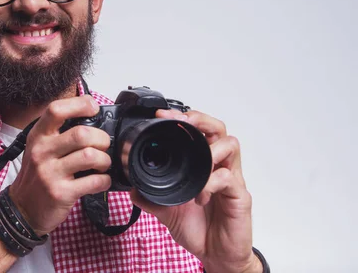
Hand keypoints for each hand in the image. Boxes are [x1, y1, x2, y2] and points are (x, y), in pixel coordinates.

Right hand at [9, 95, 111, 235]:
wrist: (22, 210)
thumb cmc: (37, 176)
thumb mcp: (39, 149)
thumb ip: (60, 134)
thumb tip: (92, 120)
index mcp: (38, 136)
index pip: (56, 110)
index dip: (80, 104)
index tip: (93, 108)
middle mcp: (42, 152)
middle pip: (82, 134)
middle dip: (102, 139)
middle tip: (104, 146)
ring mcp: (50, 173)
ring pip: (90, 156)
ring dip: (104, 160)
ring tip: (102, 164)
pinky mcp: (60, 193)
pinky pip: (93, 181)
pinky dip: (104, 180)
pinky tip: (101, 181)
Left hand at [130, 109, 260, 272]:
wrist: (217, 255)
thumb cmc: (200, 229)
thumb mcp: (169, 211)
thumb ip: (152, 198)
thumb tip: (132, 190)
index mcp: (203, 165)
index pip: (199, 131)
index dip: (183, 118)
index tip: (162, 115)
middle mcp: (220, 167)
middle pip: (219, 129)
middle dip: (200, 119)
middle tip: (183, 121)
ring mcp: (232, 179)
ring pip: (231, 145)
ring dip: (210, 149)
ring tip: (196, 163)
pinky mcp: (239, 196)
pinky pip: (228, 177)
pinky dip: (211, 182)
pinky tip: (200, 195)